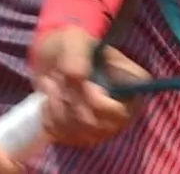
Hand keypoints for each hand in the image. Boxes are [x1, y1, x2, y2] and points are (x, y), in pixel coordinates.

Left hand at [31, 26, 150, 147]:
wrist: (54, 57)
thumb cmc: (71, 45)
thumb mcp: (74, 40)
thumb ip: (77, 54)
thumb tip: (78, 77)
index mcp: (131, 83)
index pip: (125, 109)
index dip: (100, 104)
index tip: (82, 85)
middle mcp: (123, 109)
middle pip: (100, 126)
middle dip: (73, 102)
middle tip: (58, 79)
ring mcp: (104, 126)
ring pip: (81, 133)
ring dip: (59, 108)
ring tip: (52, 85)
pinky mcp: (84, 135)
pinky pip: (67, 138)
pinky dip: (52, 119)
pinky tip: (48, 101)